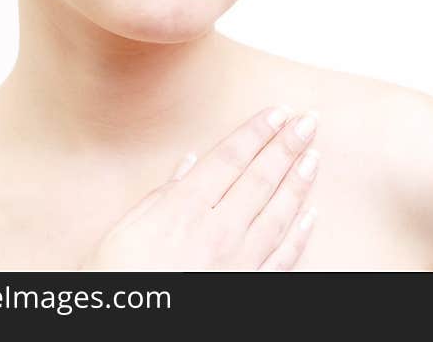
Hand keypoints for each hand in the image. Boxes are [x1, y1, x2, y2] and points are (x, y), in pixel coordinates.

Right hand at [79, 105, 319, 270]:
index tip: (278, 112)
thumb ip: (160, 196)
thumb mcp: (123, 231)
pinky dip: (300, 235)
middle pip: (260, 179)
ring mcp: (237, 263)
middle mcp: (216, 232)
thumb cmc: (118, 280)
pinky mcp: (248, 289)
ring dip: (299, 183)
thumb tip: (189, 164)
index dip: (257, 132)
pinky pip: (282, 259)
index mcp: (183, 209)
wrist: (127, 332)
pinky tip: (312, 214)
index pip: (230, 159)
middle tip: (309, 121)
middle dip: (287, 146)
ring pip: (278, 214)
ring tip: (314, 156)